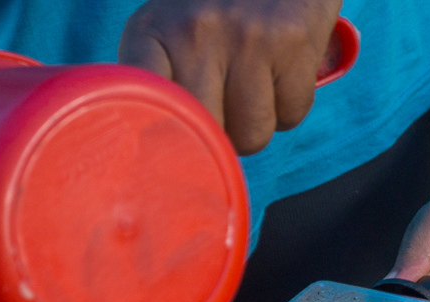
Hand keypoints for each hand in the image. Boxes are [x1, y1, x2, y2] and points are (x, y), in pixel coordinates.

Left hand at [118, 0, 340, 154]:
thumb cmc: (211, 7)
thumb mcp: (165, 30)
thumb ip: (153, 85)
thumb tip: (156, 159)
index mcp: (150, 33)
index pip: (138, 113)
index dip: (158, 148)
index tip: (168, 159)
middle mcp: (193, 33)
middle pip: (203, 139)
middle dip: (216, 139)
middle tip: (220, 108)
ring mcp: (244, 37)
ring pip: (251, 136)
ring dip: (254, 125)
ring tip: (250, 86)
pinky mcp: (291, 40)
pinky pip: (290, 116)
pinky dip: (288, 105)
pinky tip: (278, 71)